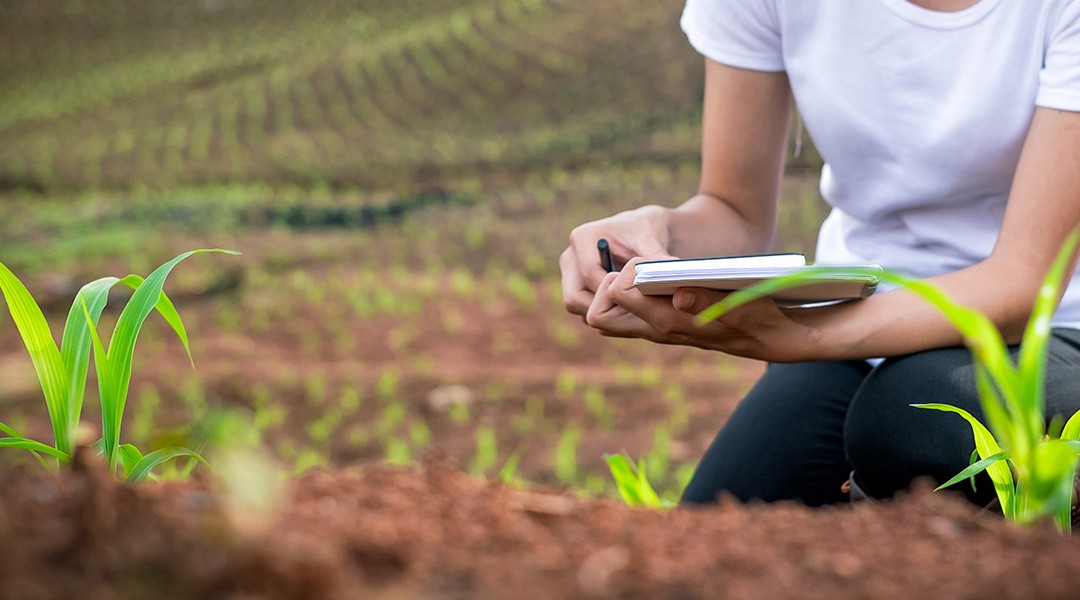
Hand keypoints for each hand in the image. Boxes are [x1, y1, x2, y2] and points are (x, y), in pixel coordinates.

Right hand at [560, 205, 676, 318]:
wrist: (642, 232)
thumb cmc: (646, 231)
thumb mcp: (653, 241)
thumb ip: (658, 259)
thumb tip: (674, 274)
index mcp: (583, 238)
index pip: (590, 275)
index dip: (613, 293)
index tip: (637, 303)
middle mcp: (570, 256)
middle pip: (575, 296)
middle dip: (602, 309)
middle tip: (631, 315)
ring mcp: (570, 273)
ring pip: (576, 305)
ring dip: (600, 313)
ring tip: (630, 313)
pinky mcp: (575, 286)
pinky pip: (582, 308)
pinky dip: (601, 312)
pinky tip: (625, 310)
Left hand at [586, 258, 823, 361]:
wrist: (773, 338)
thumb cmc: (759, 316)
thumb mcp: (740, 304)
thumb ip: (706, 300)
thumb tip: (678, 294)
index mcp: (669, 321)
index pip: (618, 295)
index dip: (622, 271)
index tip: (642, 257)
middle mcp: (656, 330)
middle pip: (600, 315)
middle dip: (601, 289)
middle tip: (625, 263)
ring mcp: (658, 330)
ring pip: (610, 318)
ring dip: (612, 293)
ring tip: (635, 270)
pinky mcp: (665, 324)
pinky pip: (627, 316)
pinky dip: (627, 297)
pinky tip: (649, 278)